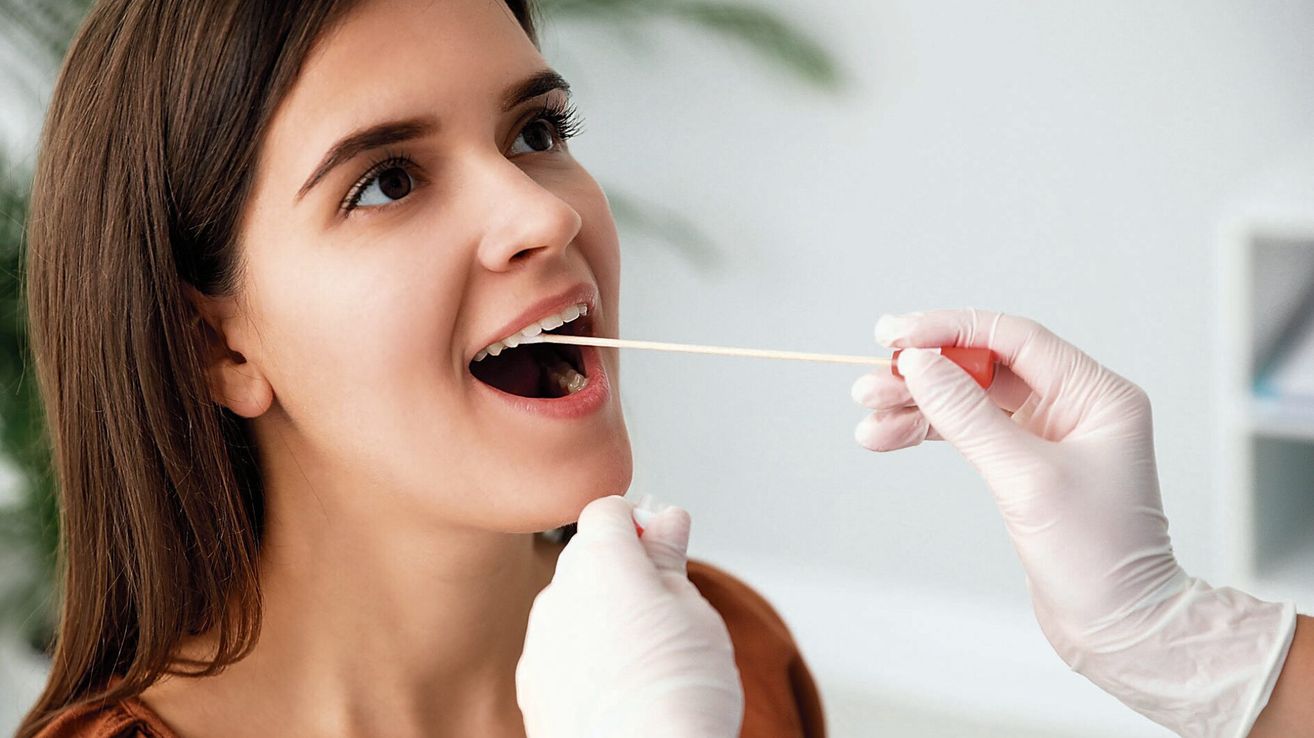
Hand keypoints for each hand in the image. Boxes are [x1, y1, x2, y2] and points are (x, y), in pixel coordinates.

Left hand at [517, 495, 743, 737]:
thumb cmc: (678, 693)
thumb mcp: (694, 611)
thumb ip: (669, 559)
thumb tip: (666, 519)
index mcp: (600, 562)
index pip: (608, 510)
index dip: (640, 524)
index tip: (666, 550)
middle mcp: (558, 594)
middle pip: (587, 556)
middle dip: (622, 570)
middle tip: (667, 609)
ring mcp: (540, 642)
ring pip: (572, 606)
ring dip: (602, 616)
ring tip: (646, 659)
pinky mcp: (532, 687)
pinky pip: (560, 651)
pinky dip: (583, 658)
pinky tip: (617, 687)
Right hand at [850, 309, 1296, 737]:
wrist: (1117, 628)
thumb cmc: (1095, 557)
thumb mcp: (1025, 478)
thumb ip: (968, 415)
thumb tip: (920, 362)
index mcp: (1096, 394)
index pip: (1012, 338)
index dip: (948, 330)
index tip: (895, 335)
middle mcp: (1076, 404)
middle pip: (984, 366)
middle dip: (923, 373)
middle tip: (868, 380)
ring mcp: (1050, 434)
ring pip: (970, 400)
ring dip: (917, 405)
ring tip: (867, 415)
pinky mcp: (1027, 464)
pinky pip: (969, 432)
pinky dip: (928, 432)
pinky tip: (887, 437)